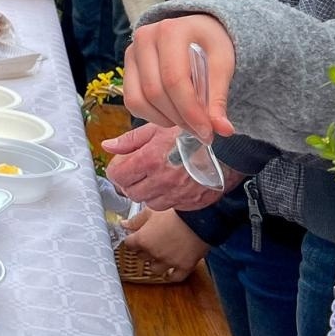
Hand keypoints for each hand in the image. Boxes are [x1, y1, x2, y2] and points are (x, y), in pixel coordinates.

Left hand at [102, 123, 231, 210]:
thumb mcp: (158, 129)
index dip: (116, 170)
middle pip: (130, 192)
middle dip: (129, 182)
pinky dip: (163, 198)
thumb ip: (130, 140)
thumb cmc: (192, 135)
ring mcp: (175, 194)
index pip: (117, 175)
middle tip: (135, 172)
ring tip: (154, 178)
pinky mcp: (188, 204)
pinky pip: (166, 206)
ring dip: (146, 192)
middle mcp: (161, 180)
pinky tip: (169, 185)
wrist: (227, 150)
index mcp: (150, 159)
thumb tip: (107, 146)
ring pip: (147, 202)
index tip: (120, 166)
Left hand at [120, 208, 208, 281]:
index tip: (134, 238)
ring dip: (156, 263)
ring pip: (155, 269)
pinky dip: (171, 275)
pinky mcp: (184, 267)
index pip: (129, 244)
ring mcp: (169, 262)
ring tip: (160, 256)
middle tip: (150, 243)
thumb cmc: (175, 211)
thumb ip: (135, 220)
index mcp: (143, 239)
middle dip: (144, 250)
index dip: (131, 240)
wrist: (200, 217)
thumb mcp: (151, 211)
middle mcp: (154, 253)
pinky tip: (170, 271)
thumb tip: (123, 224)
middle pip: (141, 256)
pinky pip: (174, 277)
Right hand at [124, 14, 235, 141]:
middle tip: (201, 131)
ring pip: (139, 100)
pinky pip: (132, 102)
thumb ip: (219, 96)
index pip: (174, 79)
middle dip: (180, 119)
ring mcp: (131, 52)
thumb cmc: (210, 43)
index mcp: (170, 31)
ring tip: (187, 120)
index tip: (207, 132)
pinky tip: (171, 113)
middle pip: (155, 92)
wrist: (196, 30)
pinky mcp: (126, 67)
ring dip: (165, 119)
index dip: (190, 111)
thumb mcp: (223, 64)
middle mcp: (144, 38)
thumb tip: (222, 129)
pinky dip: (152, 116)